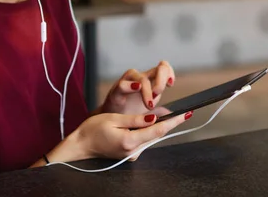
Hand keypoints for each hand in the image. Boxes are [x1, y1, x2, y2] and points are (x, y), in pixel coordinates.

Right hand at [68, 111, 189, 161]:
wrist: (81, 145)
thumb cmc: (92, 130)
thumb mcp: (114, 119)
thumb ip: (136, 120)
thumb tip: (154, 117)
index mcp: (130, 141)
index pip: (157, 130)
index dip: (173, 122)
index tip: (186, 115)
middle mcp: (133, 151)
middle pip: (155, 135)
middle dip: (167, 123)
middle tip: (181, 113)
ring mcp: (131, 154)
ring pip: (149, 138)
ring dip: (156, 127)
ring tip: (166, 116)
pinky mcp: (129, 154)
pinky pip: (142, 141)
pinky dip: (146, 132)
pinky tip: (145, 125)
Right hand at [100, 60, 175, 114]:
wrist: (112, 122)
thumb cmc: (131, 112)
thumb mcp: (150, 111)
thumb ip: (162, 110)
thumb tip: (175, 115)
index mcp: (151, 82)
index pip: (163, 68)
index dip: (169, 72)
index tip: (171, 84)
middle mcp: (141, 79)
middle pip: (156, 69)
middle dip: (161, 80)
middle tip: (159, 93)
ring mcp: (128, 83)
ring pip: (141, 78)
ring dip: (148, 90)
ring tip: (149, 104)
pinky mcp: (116, 91)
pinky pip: (123, 84)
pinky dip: (131, 86)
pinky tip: (137, 89)